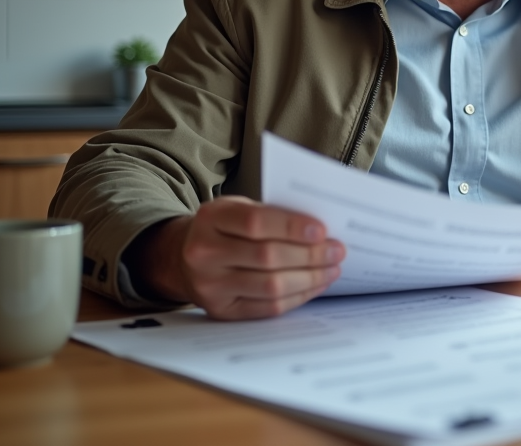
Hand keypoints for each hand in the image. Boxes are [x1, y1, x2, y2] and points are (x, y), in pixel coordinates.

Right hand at [133, 196, 344, 319]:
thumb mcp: (237, 208)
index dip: (292, 227)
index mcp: (210, 219)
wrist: (184, 258)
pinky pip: (268, 308)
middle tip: (337, 251)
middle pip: (267, 257)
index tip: (322, 230)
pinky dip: (298, 296)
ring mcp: (210, 286)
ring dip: (310, 278)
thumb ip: (271, 215)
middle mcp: (204, 253)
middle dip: (310, 255)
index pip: (255, 223)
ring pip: (271, 286)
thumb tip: (321, 230)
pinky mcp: (221, 311)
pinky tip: (315, 285)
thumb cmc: (224, 229)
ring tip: (332, 269)